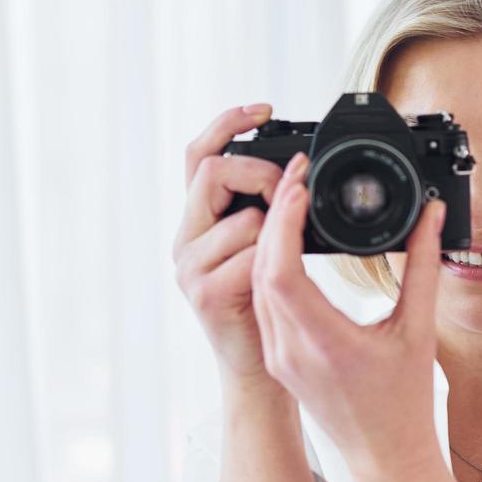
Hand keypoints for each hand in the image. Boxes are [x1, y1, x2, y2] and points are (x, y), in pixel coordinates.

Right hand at [173, 104, 289, 385]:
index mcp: (199, 224)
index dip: (226, 124)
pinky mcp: (204, 292)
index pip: (198, 155)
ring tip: (291, 256)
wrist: (261, 372)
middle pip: (211, 172)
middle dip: (258, 172)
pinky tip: (281, 283)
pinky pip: (250, 254)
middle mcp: (186, 240)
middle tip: (290, 188)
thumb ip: (267, 213)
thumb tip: (295, 172)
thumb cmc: (271, 312)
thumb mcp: (266, 252)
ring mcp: (191, 267)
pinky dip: (276, 261)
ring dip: (276, 229)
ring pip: (241, 216)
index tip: (264, 108)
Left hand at [251, 150, 447, 480]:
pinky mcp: (281, 359)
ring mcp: (281, 356)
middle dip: (275, 218)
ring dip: (270, 241)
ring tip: (292, 202)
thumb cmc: (404, 403)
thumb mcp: (419, 330)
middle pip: (263, 270)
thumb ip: (423, 266)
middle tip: (296, 179)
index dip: (282, 222)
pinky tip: (289, 244)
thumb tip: (430, 215)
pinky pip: (265, 304)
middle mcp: (292, 350)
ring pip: (259, 286)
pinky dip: (272, 267)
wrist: (386, 457)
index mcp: (324, 343)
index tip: (299, 185)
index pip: (281, 271)